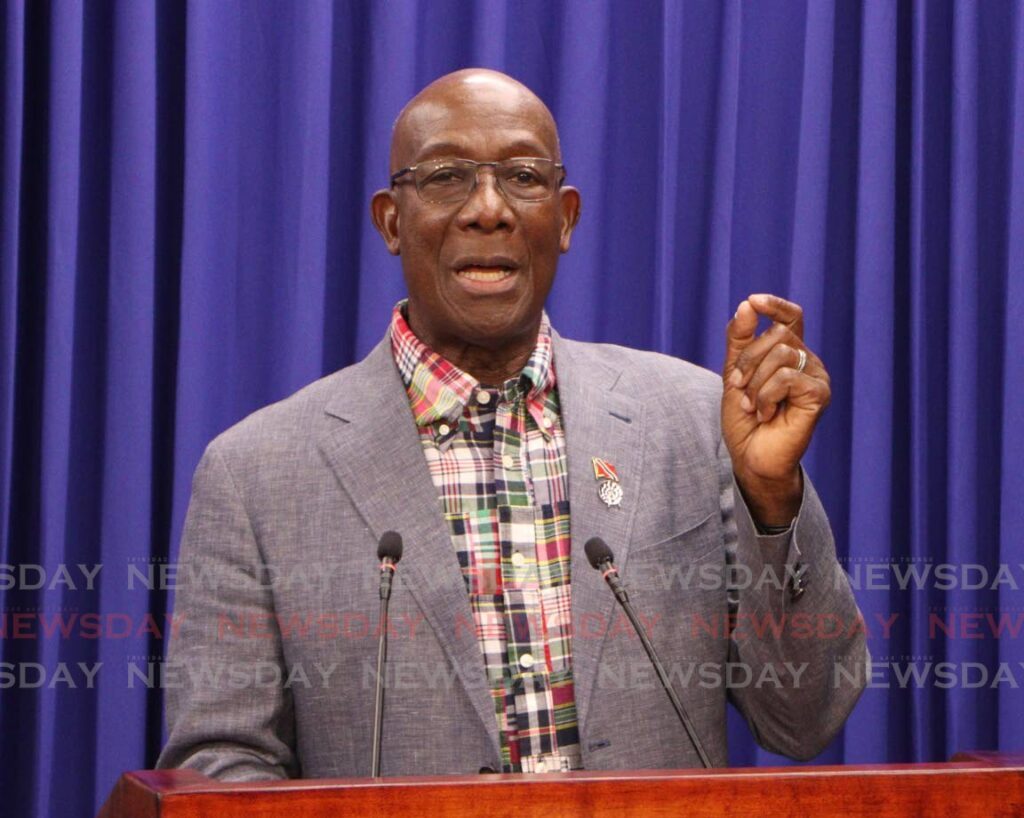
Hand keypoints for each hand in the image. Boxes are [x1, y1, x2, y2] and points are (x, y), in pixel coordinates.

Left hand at [722, 294, 830, 524]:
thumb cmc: (745, 420)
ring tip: (754, 406)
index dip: (775, 305)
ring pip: (783, 354)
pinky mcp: (820, 395)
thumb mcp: (735, 374)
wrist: (751, 458)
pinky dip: (767, 396)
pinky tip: (768, 415)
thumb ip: (739, 341)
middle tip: (739, 389)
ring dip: (756, 383)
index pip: (791, 317)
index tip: (753, 301)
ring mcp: (817, 378)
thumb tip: (746, 305)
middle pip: (778, 334)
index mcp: (790, 354)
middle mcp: (808, 362)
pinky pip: (788, 377)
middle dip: (748, 361)